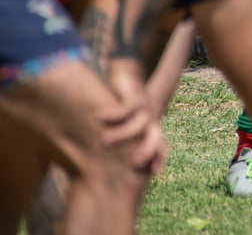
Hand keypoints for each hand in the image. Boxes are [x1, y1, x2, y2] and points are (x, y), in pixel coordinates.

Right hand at [101, 58, 167, 174]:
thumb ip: (111, 149)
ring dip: (123, 134)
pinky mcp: (134, 94)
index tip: (153, 174)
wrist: (122, 79)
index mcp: (148, 131)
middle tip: (136, 162)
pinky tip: (99, 116)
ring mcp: (143, 107)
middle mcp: (149, 120)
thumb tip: (90, 175)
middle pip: (156, 138)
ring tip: (105, 139)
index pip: (159, 148)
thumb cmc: (114, 112)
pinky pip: (127, 107)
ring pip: (139, 125)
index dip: (158, 160)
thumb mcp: (116, 130)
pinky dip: (114, 113)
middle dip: (149, 150)